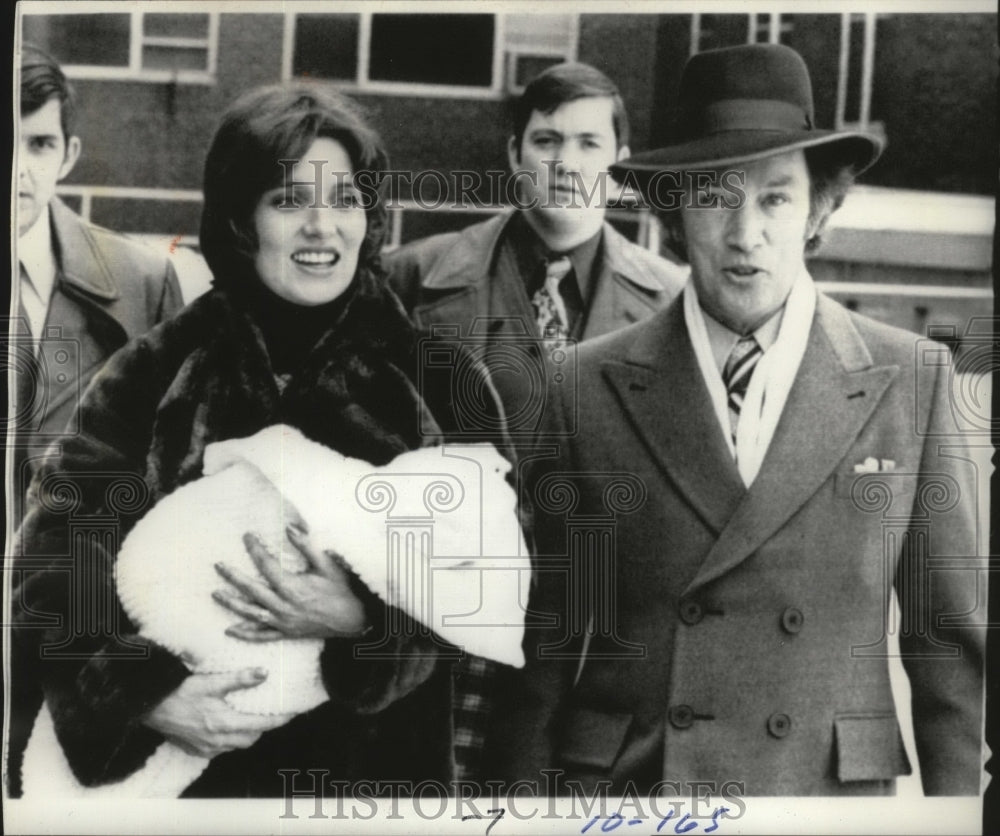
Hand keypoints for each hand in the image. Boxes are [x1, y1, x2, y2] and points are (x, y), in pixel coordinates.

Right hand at [142, 668, 291, 757]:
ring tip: (250, 719)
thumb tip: (264, 673)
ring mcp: (206, 748)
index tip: (291, 713)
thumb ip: (239, 679)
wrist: (150, 707)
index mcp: (224, 723)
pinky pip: (220, 749)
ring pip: (236, 745)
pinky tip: (227, 727)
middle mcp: (217, 741)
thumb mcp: (211, 682)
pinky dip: (229, 740)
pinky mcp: (196, 751)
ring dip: (246, 735)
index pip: (261, 725)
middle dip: (262, 728)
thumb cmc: (180, 693)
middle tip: (270, 714)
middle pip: (250, 739)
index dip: (278, 719)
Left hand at [213, 524, 369, 641]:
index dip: (254, 549)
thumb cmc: (341, 590)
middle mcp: (283, 606)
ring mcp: (283, 622)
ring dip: (232, 604)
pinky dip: (246, 633)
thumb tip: (290, 527)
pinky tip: (230, 630)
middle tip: (218, 566)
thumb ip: (307, 546)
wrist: (353, 620)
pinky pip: (262, 635)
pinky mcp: (285, 633)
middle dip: (233, 577)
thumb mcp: (327, 565)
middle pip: (252, 590)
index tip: (246, 536)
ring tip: (216, 594)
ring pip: (251, 613)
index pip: (266, 565)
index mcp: (293, 587)